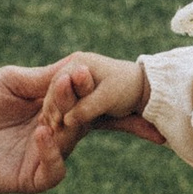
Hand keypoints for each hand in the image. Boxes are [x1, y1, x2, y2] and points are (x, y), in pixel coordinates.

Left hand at [0, 67, 83, 193]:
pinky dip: (52, 152)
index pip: (76, 95)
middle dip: (78, 97)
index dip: (80, 83)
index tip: (80, 68)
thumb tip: (77, 63)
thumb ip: (41, 77)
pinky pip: (54, 170)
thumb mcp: (9, 82)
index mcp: (49, 107)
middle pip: (79, 116)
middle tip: (75, 80)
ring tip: (58, 104)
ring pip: (70, 141)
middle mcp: (53, 131)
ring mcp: (44, 155)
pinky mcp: (32, 178)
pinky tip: (42, 132)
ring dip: (67, 121)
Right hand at [36, 52, 156, 146]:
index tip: (50, 123)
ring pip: (59, 96)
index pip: (57, 84)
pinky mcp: (81, 89)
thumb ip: (86, 108)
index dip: (52, 104)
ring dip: (55, 112)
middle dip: (51, 109)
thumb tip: (67, 121)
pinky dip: (63, 113)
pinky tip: (59, 128)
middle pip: (55, 89)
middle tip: (47, 129)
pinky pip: (67, 101)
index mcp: (79, 62)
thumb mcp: (107, 99)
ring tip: (52, 131)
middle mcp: (74, 66)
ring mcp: (76, 77)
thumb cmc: (127, 89)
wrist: (145, 88)